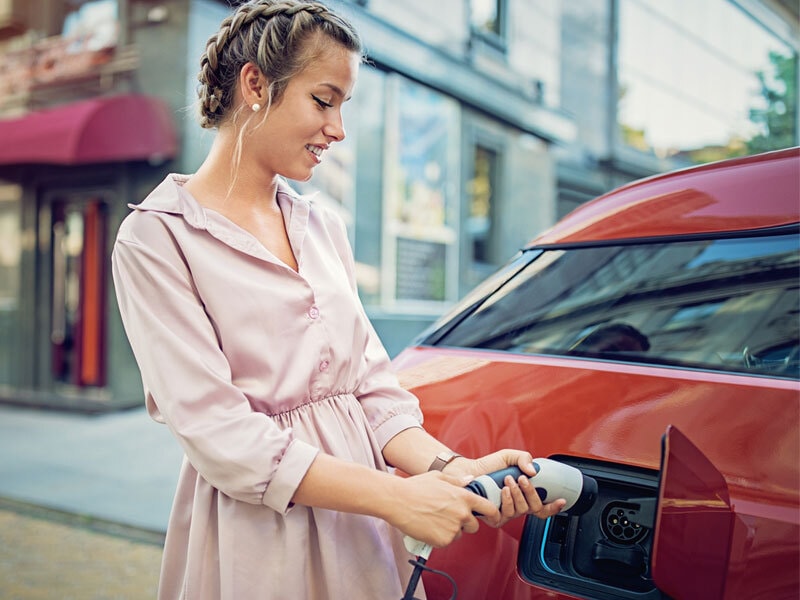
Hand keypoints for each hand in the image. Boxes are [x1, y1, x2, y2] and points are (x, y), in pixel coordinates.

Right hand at [384, 471, 498, 547]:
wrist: (398, 501)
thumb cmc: (416, 486)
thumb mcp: (438, 477)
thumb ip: (457, 480)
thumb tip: (470, 479)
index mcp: (464, 497)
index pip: (488, 508)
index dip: (493, 514)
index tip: (492, 517)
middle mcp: (462, 513)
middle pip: (474, 525)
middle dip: (465, 523)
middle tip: (447, 516)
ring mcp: (453, 528)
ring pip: (459, 534)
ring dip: (451, 530)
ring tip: (434, 519)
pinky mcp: (443, 540)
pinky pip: (447, 541)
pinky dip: (440, 537)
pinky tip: (428, 526)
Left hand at [444, 449, 566, 526]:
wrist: (469, 471)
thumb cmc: (488, 466)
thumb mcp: (509, 456)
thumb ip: (524, 458)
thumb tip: (533, 472)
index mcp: (524, 494)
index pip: (543, 506)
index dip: (555, 506)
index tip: (562, 500)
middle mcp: (518, 505)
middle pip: (536, 507)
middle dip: (531, 492)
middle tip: (522, 478)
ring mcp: (507, 513)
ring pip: (522, 510)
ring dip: (518, 493)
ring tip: (508, 480)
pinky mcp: (495, 518)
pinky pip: (508, 514)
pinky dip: (508, 500)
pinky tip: (503, 490)